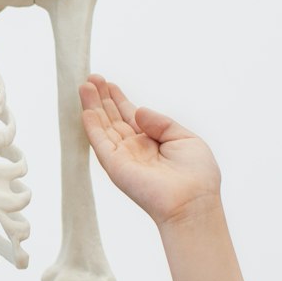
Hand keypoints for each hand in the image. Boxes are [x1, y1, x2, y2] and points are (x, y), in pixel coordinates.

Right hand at [78, 75, 221, 227]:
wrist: (192, 202)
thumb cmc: (197, 176)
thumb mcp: (185, 138)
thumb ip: (161, 122)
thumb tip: (138, 110)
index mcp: (153, 142)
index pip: (131, 116)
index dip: (119, 99)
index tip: (108, 83)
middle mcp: (136, 149)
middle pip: (113, 119)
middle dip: (102, 98)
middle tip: (91, 78)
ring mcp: (124, 157)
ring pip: (103, 127)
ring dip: (92, 107)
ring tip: (84, 85)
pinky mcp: (115, 166)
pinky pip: (100, 142)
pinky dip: (92, 126)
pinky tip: (86, 110)